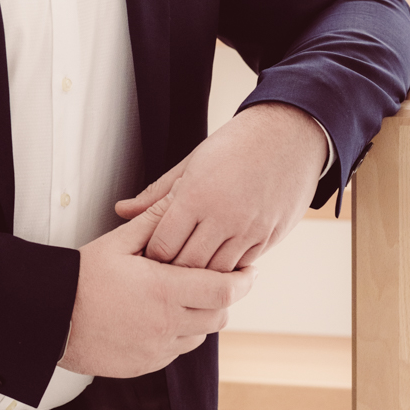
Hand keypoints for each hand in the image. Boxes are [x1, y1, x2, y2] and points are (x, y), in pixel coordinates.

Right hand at [58, 196, 256, 379]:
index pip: (224, 290)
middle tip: (221, 281)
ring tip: (186, 298)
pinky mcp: (146, 364)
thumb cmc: (81, 278)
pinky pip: (177, 351)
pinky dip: (180, 334)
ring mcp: (157, 349)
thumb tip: (181, 200)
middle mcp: (166, 325)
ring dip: (202, 317)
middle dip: (225, 298)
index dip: (243, 280)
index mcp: (163, 291)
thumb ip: (155, 223)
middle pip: (220, 315)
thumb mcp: (118, 242)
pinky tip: (162, 317)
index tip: (248, 271)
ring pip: (201, 335)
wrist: (49, 319)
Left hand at [115, 102, 327, 271]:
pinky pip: (242, 266)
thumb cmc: (235, 146)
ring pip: (215, 272)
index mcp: (196, 195)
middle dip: (174, 270)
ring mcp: (248, 229)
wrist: (289, 136)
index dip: (153, 255)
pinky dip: (228, 269)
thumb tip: (120, 211)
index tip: (152, 254)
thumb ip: (155, 194)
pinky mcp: (269, 236)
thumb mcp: (191, 164)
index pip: (162, 246)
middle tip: (166, 268)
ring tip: (192, 267)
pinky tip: (219, 260)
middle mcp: (222, 215)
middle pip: (187, 264)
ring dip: (202, 273)